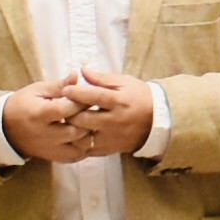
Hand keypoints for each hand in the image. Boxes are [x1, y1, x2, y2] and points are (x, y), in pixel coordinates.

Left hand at [39, 68, 156, 160]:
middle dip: (69, 113)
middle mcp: (115, 121)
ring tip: (66, 121)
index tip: (65, 89)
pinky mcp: (110, 149)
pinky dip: (78, 142)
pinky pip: (88, 149)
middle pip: (84, 119)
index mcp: (119, 101)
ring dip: (72, 129)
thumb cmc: (139, 96)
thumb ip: (101, 78)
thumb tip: (82, 70)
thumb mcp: (124, 82)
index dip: (76, 93)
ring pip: (83, 137)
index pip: (93, 97)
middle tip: (61, 107)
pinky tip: (74, 134)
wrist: (158, 121)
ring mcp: (112, 138)